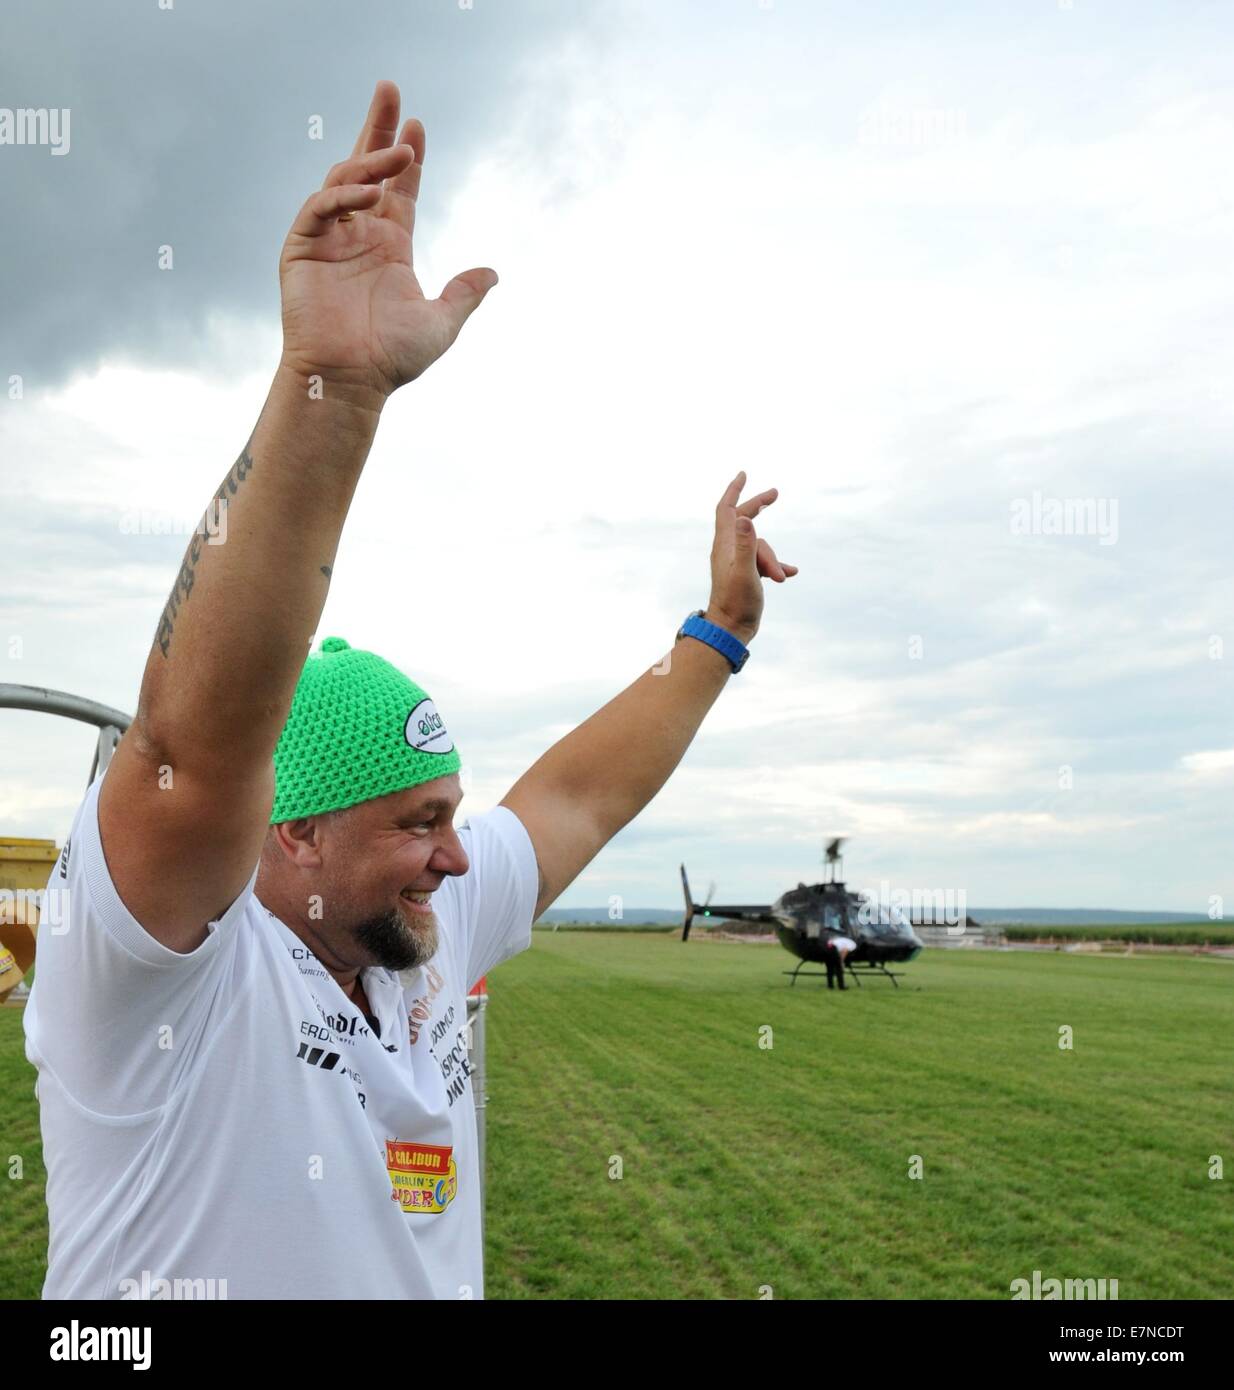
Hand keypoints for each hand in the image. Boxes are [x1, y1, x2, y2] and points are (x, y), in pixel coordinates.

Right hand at [278, 80, 496, 405]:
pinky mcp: (302, 248)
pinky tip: (369, 195)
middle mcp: (359, 235)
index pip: (399, 190)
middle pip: (367, 168)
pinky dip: (343, 196)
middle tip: (390, 89)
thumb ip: (463, 294)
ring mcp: (329, 238)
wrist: (349, 380)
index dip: (408, 159)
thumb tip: (493, 273)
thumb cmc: (391, 358)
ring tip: (401, 150)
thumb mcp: (440, 323)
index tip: (419, 127)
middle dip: (378, 128)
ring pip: (345, 179)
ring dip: (371, 160)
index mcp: (390, 246)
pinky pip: (321, 207)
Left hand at [705, 471, 798, 644]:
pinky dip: (777, 566)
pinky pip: (765, 562)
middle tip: (776, 493)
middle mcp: (729, 549)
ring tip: (780, 578)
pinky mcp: (746, 574)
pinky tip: (789, 574)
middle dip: (759, 506)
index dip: (734, 490)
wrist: (731, 629)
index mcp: (725, 544)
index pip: (727, 509)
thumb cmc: (736, 602)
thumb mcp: (745, 572)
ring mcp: (738, 562)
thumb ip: (746, 545)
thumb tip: (746, 518)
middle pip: (744, 519)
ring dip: (774, 560)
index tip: (744, 474)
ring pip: (761, 547)